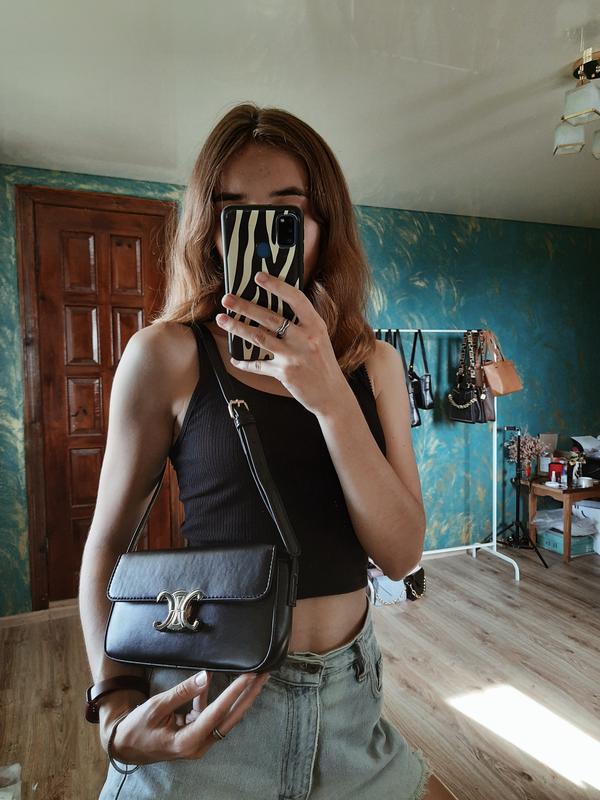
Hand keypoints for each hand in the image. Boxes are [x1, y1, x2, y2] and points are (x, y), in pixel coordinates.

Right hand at [107, 670, 269, 765]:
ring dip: (240, 697)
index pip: (218, 713)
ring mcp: (199, 740)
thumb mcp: (156, 707)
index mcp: (188, 741)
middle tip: (265, 675)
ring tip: (255, 677)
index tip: (249, 677)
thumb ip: (182, 692)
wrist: (125, 745)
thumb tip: (205, 677)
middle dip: (249, 695)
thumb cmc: (138, 728)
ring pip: (226, 716)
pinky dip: (219, 699)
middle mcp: (198, 744)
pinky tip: (223, 682)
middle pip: (231, 717)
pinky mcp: (196, 733)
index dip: (234, 693)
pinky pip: (213, 714)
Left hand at [217, 272, 347, 416]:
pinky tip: (234, 359)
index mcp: (315, 326)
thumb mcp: (320, 338)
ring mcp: (294, 357)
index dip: (277, 286)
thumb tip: (276, 304)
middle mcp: (305, 339)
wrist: (332, 394)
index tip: (259, 277)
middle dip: (245, 306)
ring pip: (259, 338)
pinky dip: (245, 363)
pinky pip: (259, 366)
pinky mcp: (285, 373)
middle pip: (270, 318)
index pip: (296, 299)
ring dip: (237, 328)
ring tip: (222, 320)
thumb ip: (303, 323)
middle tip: (227, 299)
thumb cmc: (323, 362)